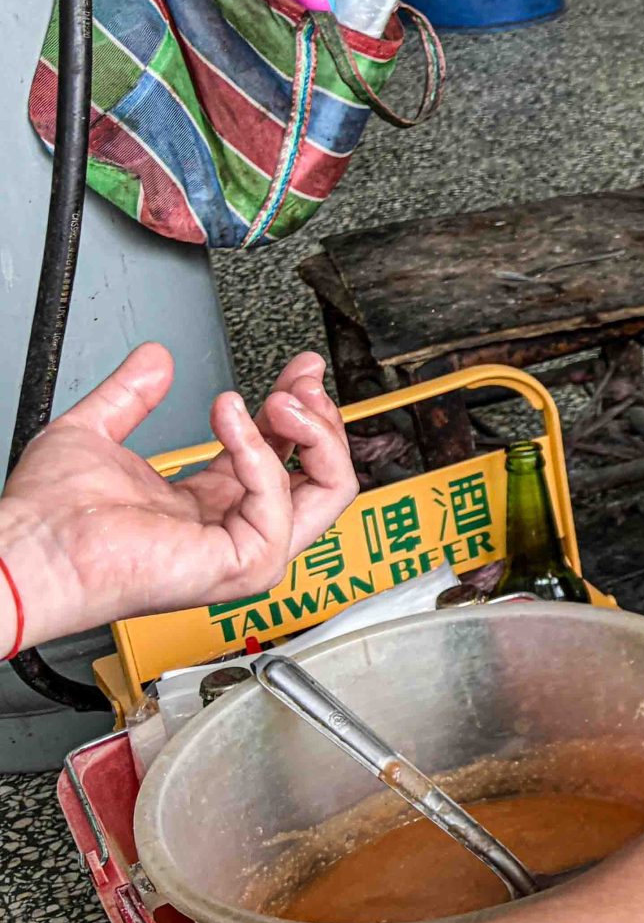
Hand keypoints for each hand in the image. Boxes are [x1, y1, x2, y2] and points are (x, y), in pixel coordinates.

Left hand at [0, 346, 356, 644]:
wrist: (33, 546)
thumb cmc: (49, 516)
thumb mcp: (94, 432)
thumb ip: (130, 395)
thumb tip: (154, 359)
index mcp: (208, 507)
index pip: (281, 457)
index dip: (298, 409)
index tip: (299, 371)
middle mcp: (233, 530)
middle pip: (324, 476)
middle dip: (323, 419)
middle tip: (299, 381)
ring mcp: (246, 552)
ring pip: (330, 490)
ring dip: (313, 434)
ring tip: (277, 399)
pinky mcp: (244, 562)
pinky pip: (279, 498)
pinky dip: (259, 449)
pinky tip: (229, 417)